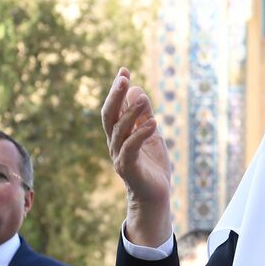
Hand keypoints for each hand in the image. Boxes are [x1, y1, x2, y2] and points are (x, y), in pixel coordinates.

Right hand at [101, 67, 172, 246]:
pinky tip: (153, 123)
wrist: (156, 196)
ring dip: (131, 113)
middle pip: (109, 116)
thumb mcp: (151, 134)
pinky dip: (140, 134)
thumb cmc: (152, 165)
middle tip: (124, 77)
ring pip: (119, 131)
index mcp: (118, 134)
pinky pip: (131, 148)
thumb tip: (137, 90)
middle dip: (115, 96)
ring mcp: (119, 156)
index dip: (117, 89)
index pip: (114, 107)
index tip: (124, 69)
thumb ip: (143, 115)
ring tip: (143, 99)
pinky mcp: (128, 169)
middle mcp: (114, 144)